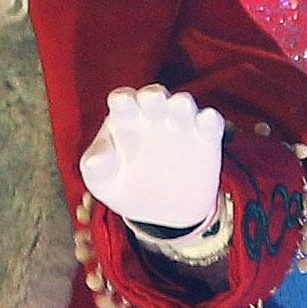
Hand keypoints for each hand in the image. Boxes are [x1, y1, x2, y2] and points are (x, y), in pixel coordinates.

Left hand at [80, 86, 224, 235]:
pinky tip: (208, 119)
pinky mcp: (205, 140)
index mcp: (125, 118)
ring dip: (182, 103)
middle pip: (153, 96)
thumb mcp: (103, 184)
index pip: (122, 100)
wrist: (161, 212)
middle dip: (153, 95)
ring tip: (180, 106)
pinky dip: (211, 119)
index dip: (122, 98)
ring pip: (183, 104)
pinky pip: (211, 123)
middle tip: (152, 100)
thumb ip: (95, 169)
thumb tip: (95, 160)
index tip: (121, 103)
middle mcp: (153, 115)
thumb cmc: (125, 186)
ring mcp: (180, 125)